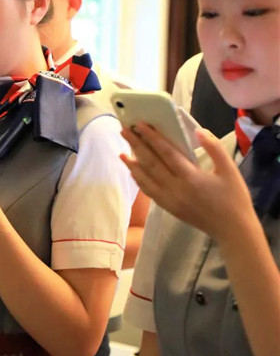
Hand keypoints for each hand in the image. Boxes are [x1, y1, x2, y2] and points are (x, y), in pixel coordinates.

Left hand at [120, 123, 256, 242]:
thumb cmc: (234, 198)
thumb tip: (197, 130)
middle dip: (136, 146)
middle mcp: (176, 189)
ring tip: (122, 151)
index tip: (139, 124)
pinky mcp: (169, 209)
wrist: (233, 230)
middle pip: (150, 164)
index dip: (151, 137)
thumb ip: (214, 148)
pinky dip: (139, 180)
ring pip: (146, 179)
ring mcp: (170, 200)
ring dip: (133, 164)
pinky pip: (149, 192)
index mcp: (191, 177)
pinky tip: (134, 172)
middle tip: (124, 130)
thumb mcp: (229, 170)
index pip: (166, 152)